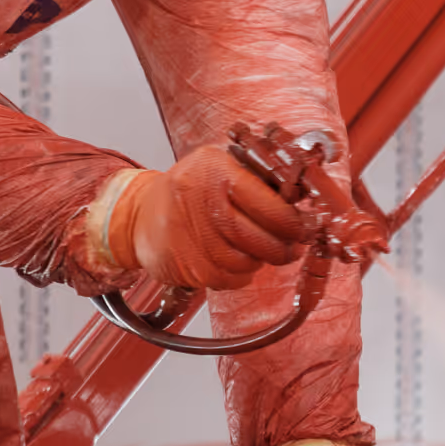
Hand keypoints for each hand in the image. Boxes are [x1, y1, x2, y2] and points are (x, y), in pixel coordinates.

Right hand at [111, 142, 311, 292]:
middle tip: (293, 245)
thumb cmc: (189, 188)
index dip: (294, 221)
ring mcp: (192, 238)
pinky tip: (233, 259)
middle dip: (284, 246)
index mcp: (215, 172)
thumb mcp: (218, 166)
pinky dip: (239, 274)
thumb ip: (257, 179)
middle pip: (262, 238)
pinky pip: (230, 279)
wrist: (139, 215)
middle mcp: (201, 203)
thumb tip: (301, 201)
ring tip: (255, 248)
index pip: (270, 205)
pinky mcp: (187, 268)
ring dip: (260, 260)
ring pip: (248, 262)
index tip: (304, 226)